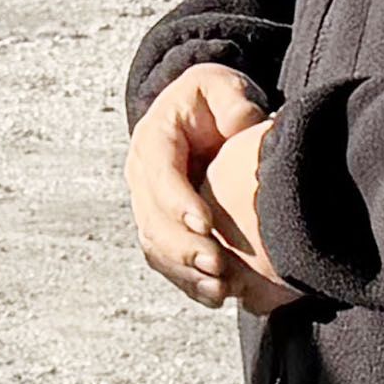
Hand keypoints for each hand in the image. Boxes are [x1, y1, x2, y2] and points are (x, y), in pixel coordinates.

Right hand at [128, 62, 291, 307]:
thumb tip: (242, 127)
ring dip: (185, 272)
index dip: (178, 201)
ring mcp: (148, 205)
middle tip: (218, 266)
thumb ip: (233, 101)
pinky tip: (217, 297)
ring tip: (221, 290)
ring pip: (156, 246)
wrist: (200, 116)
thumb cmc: (215, 99)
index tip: (206, 224)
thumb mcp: (224, 85)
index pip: (159, 173)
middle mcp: (142, 176)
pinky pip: (166, 261)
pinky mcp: (162, 228)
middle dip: (183, 248)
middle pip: (153, 219)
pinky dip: (188, 282)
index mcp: (154, 139)